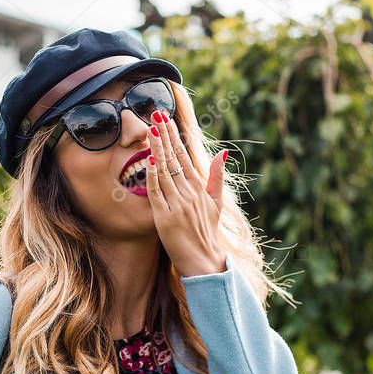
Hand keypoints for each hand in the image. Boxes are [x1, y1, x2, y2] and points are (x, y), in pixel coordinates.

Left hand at [144, 109, 229, 276]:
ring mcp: (177, 204)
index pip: (184, 155)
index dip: (174, 136)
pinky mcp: (165, 217)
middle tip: (156, 115)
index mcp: (199, 187)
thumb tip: (223, 152)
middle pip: (174, 158)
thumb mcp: (217, 202)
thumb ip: (217, 176)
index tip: (165, 119)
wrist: (204, 259)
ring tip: (150, 130)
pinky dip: (153, 176)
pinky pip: (157, 193)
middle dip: (164, 135)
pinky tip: (149, 161)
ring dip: (157, 149)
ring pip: (165, 171)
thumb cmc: (207, 230)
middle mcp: (189, 192)